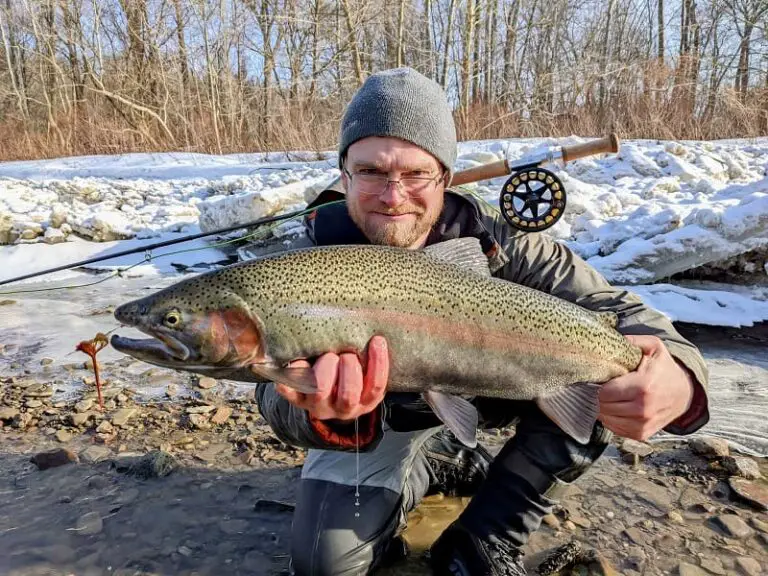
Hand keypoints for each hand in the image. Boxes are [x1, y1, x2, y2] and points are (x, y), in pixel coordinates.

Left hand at [275, 335, 389, 421]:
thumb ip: (369, 357)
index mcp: (364, 401)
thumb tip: (375, 330)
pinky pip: (290, 388)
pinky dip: (293, 372)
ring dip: (325, 367)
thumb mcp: (365, 371)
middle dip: (349, 368)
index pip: (376, 387)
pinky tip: (298, 360)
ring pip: (321, 390)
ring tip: (328, 355)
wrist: (320, 395)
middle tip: (347, 353)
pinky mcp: (295, 398)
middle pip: (348, 395)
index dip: (378, 363)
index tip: (377, 340)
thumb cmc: (348, 373)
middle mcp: (341, 408)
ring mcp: (317, 404)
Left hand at [598, 335, 694, 441]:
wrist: (684, 393)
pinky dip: (612, 419)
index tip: (601, 380)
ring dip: (604, 409)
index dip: (598, 385)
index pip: (604, 393)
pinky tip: (617, 408)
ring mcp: (642, 424)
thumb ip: (632, 341)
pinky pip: (615, 429)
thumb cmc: (664, 369)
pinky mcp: (642, 434)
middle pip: (603, 407)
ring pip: (607, 420)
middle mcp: (642, 409)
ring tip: (610, 397)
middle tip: (603, 388)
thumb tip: (612, 339)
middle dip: (598, 397)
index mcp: (643, 387)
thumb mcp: (653, 347)